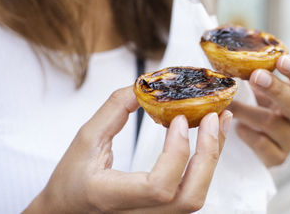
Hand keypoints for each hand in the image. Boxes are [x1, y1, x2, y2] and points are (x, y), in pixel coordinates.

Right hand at [24, 86, 232, 213]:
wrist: (70, 207)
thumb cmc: (72, 178)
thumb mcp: (86, 139)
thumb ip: (113, 111)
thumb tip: (143, 87)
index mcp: (113, 197)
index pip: (158, 187)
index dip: (176, 153)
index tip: (179, 120)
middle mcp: (139, 213)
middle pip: (190, 196)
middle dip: (209, 154)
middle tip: (213, 117)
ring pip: (196, 194)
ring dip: (213, 155)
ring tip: (220, 121)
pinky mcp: (164, 208)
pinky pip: (192, 187)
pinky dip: (205, 161)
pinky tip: (209, 136)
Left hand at [229, 55, 289, 166]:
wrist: (257, 146)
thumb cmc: (258, 108)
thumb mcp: (259, 90)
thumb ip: (251, 74)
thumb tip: (224, 54)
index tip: (281, 59)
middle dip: (276, 89)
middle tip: (256, 75)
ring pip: (273, 124)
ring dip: (248, 111)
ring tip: (228, 103)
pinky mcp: (278, 158)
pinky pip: (264, 145)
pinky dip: (248, 135)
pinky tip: (238, 128)